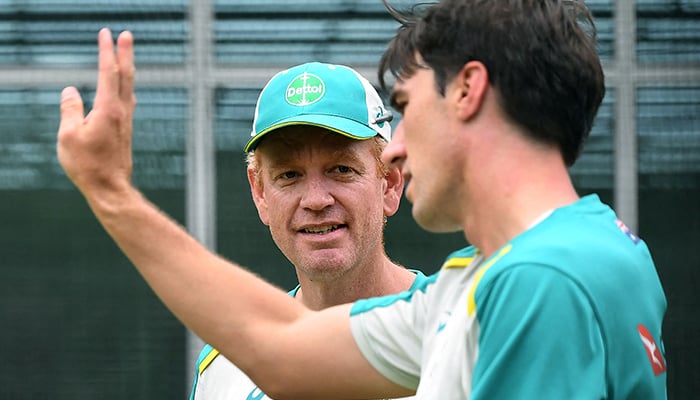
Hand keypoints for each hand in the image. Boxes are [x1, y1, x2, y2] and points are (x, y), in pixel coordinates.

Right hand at [57, 28, 135, 198]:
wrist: (110, 189)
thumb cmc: (88, 165)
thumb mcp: (68, 136)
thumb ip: (70, 110)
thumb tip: (71, 90)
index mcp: (108, 110)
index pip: (108, 73)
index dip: (107, 51)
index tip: (107, 33)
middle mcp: (122, 112)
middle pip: (125, 76)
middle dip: (125, 53)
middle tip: (126, 34)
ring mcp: (126, 122)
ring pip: (128, 88)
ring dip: (127, 68)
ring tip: (126, 55)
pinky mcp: (125, 131)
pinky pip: (127, 102)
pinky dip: (125, 87)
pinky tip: (126, 89)